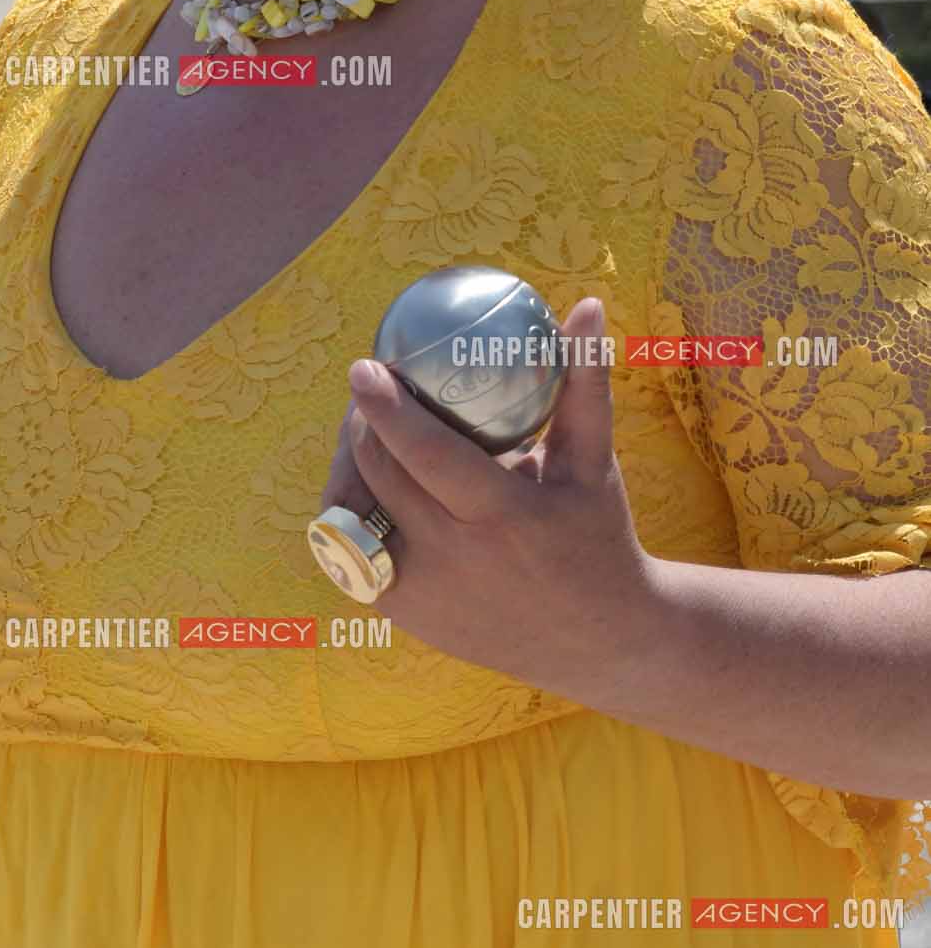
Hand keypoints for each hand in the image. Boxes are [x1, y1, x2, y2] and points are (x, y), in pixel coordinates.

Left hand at [317, 297, 662, 699]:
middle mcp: (456, 560)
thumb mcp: (592, 463)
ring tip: (365, 430)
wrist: (599, 642)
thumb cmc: (596, 534)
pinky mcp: (406, 614)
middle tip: (368, 390)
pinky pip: (354, 552)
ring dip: (349, 466)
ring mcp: (424, 594)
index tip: (365, 367)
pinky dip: (355, 512)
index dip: (388, 410)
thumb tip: (584, 304)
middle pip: (380, 477)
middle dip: (361, 426)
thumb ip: (583, 383)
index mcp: (504, 516)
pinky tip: (370, 481)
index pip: (427, 456)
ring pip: (353, 515)